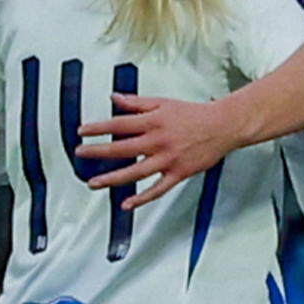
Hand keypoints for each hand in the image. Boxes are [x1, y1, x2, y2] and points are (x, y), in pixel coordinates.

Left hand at [81, 92, 238, 207]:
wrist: (223, 126)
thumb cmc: (195, 114)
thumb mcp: (163, 102)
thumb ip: (137, 102)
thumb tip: (115, 99)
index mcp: (153, 121)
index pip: (119, 124)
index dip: (98, 128)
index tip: (82, 132)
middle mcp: (158, 141)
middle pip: (122, 148)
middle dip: (97, 152)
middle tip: (80, 154)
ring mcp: (167, 159)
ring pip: (135, 172)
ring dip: (112, 178)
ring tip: (94, 183)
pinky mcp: (178, 173)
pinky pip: (157, 189)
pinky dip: (142, 198)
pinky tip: (127, 204)